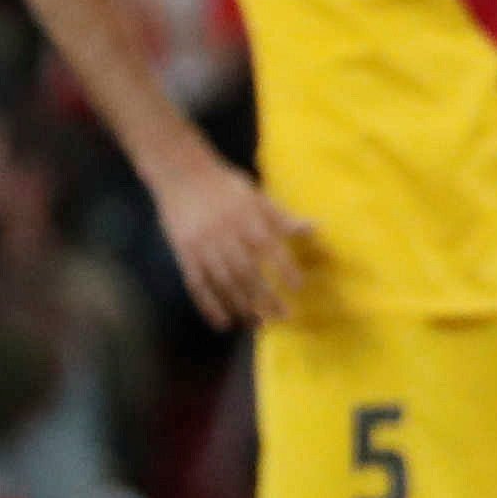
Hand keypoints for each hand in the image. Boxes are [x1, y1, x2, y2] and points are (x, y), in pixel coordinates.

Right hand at [153, 152, 311, 326]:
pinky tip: (223, 323)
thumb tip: (316, 228)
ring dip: (241, 306)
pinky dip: (210, 306)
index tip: (298, 287)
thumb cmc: (225, 185)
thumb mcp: (257, 196)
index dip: (284, 268)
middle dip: (266, 297)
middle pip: (247, 272)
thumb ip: (283, 217)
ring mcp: (203, 246)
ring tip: (258, 324)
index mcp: (247, 219)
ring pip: (223, 282)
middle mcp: (226, 235)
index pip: (270, 248)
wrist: (180, 173)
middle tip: (283, 317)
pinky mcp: (185, 254)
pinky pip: (197, 285)